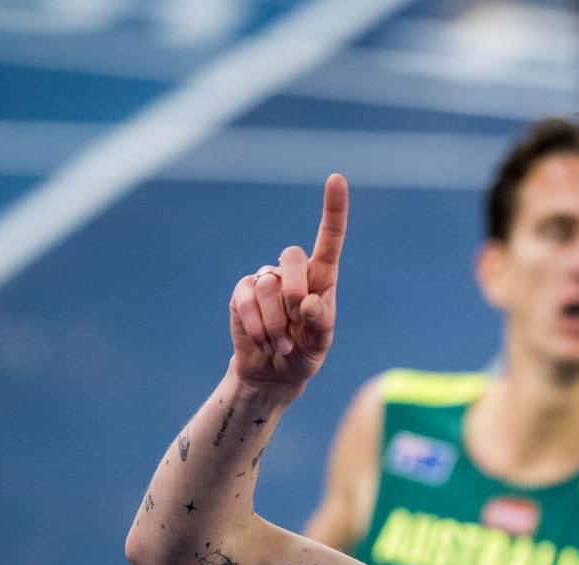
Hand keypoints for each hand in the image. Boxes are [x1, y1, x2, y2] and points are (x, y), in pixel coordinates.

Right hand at [230, 173, 347, 387]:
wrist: (273, 372)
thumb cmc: (304, 353)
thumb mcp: (321, 345)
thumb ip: (320, 324)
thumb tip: (307, 303)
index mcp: (321, 277)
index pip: (329, 238)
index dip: (333, 209)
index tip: (336, 178)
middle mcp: (292, 272)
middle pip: (292, 256)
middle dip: (295, 290)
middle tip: (298, 319)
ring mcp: (264, 280)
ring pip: (267, 286)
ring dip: (277, 325)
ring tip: (282, 345)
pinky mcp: (242, 293)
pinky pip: (246, 301)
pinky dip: (258, 329)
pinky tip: (266, 344)